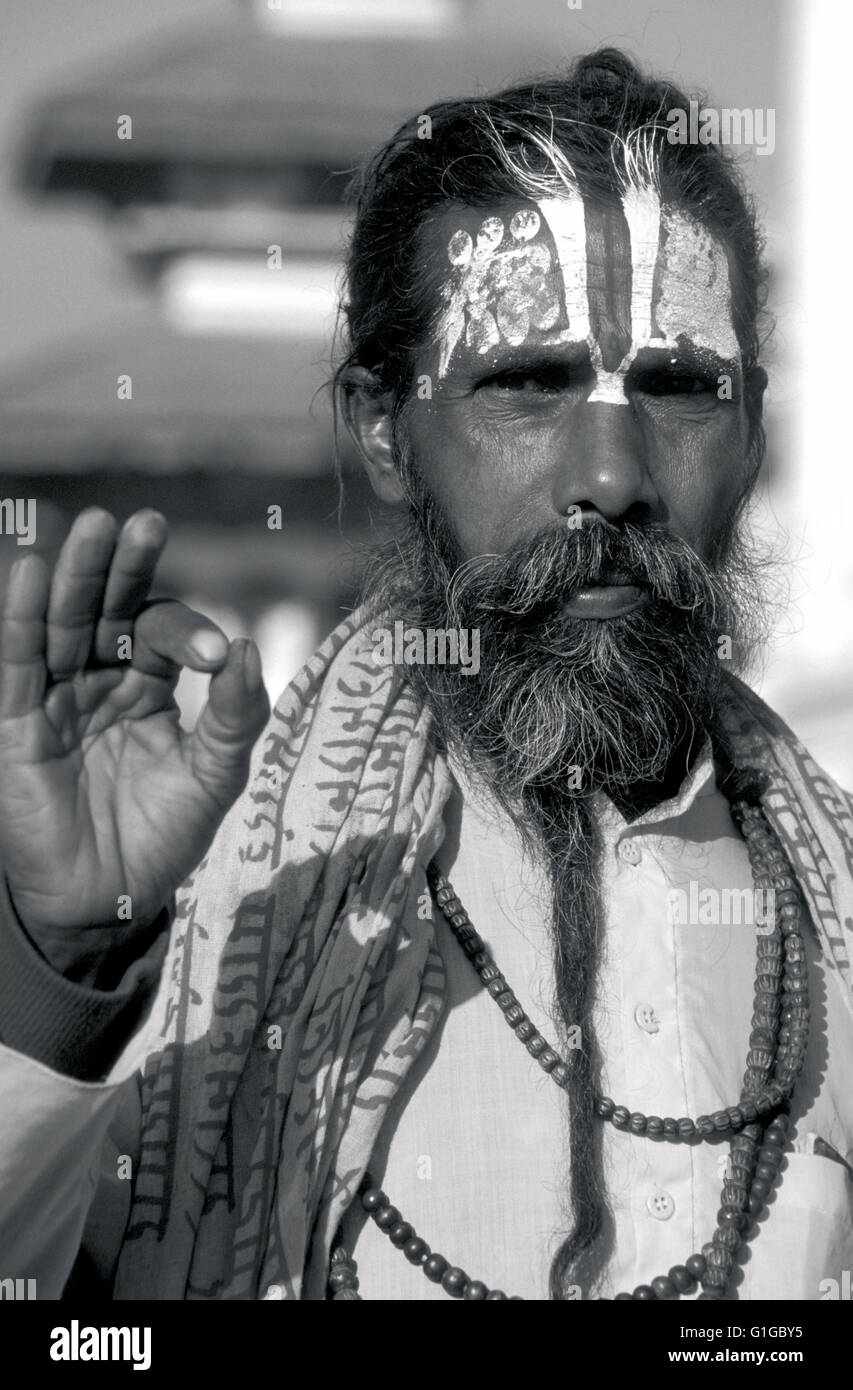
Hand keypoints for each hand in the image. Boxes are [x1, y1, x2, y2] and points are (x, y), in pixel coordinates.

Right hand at [0, 508, 269, 956]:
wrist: (108, 901)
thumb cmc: (163, 837)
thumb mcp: (215, 775)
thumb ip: (234, 715)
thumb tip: (245, 648)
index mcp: (146, 686)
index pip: (160, 633)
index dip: (185, 633)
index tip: (211, 656)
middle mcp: (98, 681)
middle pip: (107, 609)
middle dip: (123, 568)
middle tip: (143, 523)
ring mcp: (55, 698)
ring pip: (63, 625)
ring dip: (76, 577)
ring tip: (93, 528)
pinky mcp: (17, 723)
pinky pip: (17, 664)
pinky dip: (21, 619)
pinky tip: (34, 573)